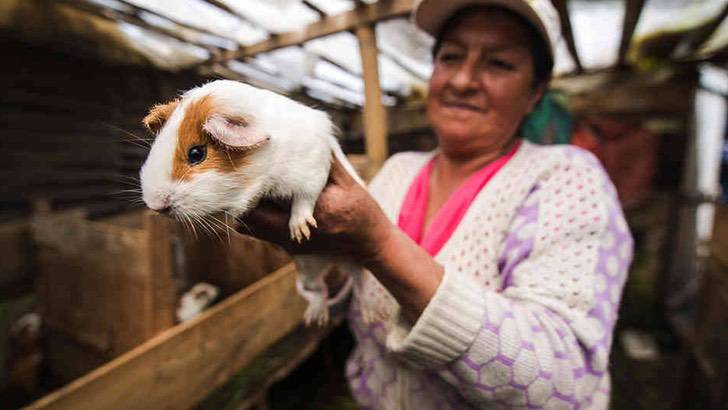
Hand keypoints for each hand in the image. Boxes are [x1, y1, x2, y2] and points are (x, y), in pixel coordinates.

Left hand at [237, 156, 393, 262]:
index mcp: (313, 210)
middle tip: (239, 173)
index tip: (250, 163)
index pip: (272, 197)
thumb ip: (327, 164)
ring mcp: (290, 242)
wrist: (370, 245)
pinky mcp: (289, 246)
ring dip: (243, 206)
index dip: (255, 181)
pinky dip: (253, 216)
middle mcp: (296, 230)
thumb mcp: (348, 183)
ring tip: (244, 185)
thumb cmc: (362, 212)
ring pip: (250, 226)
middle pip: (251, 215)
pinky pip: (260, 231)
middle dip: (240, 194)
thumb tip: (313, 139)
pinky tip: (257, 199)